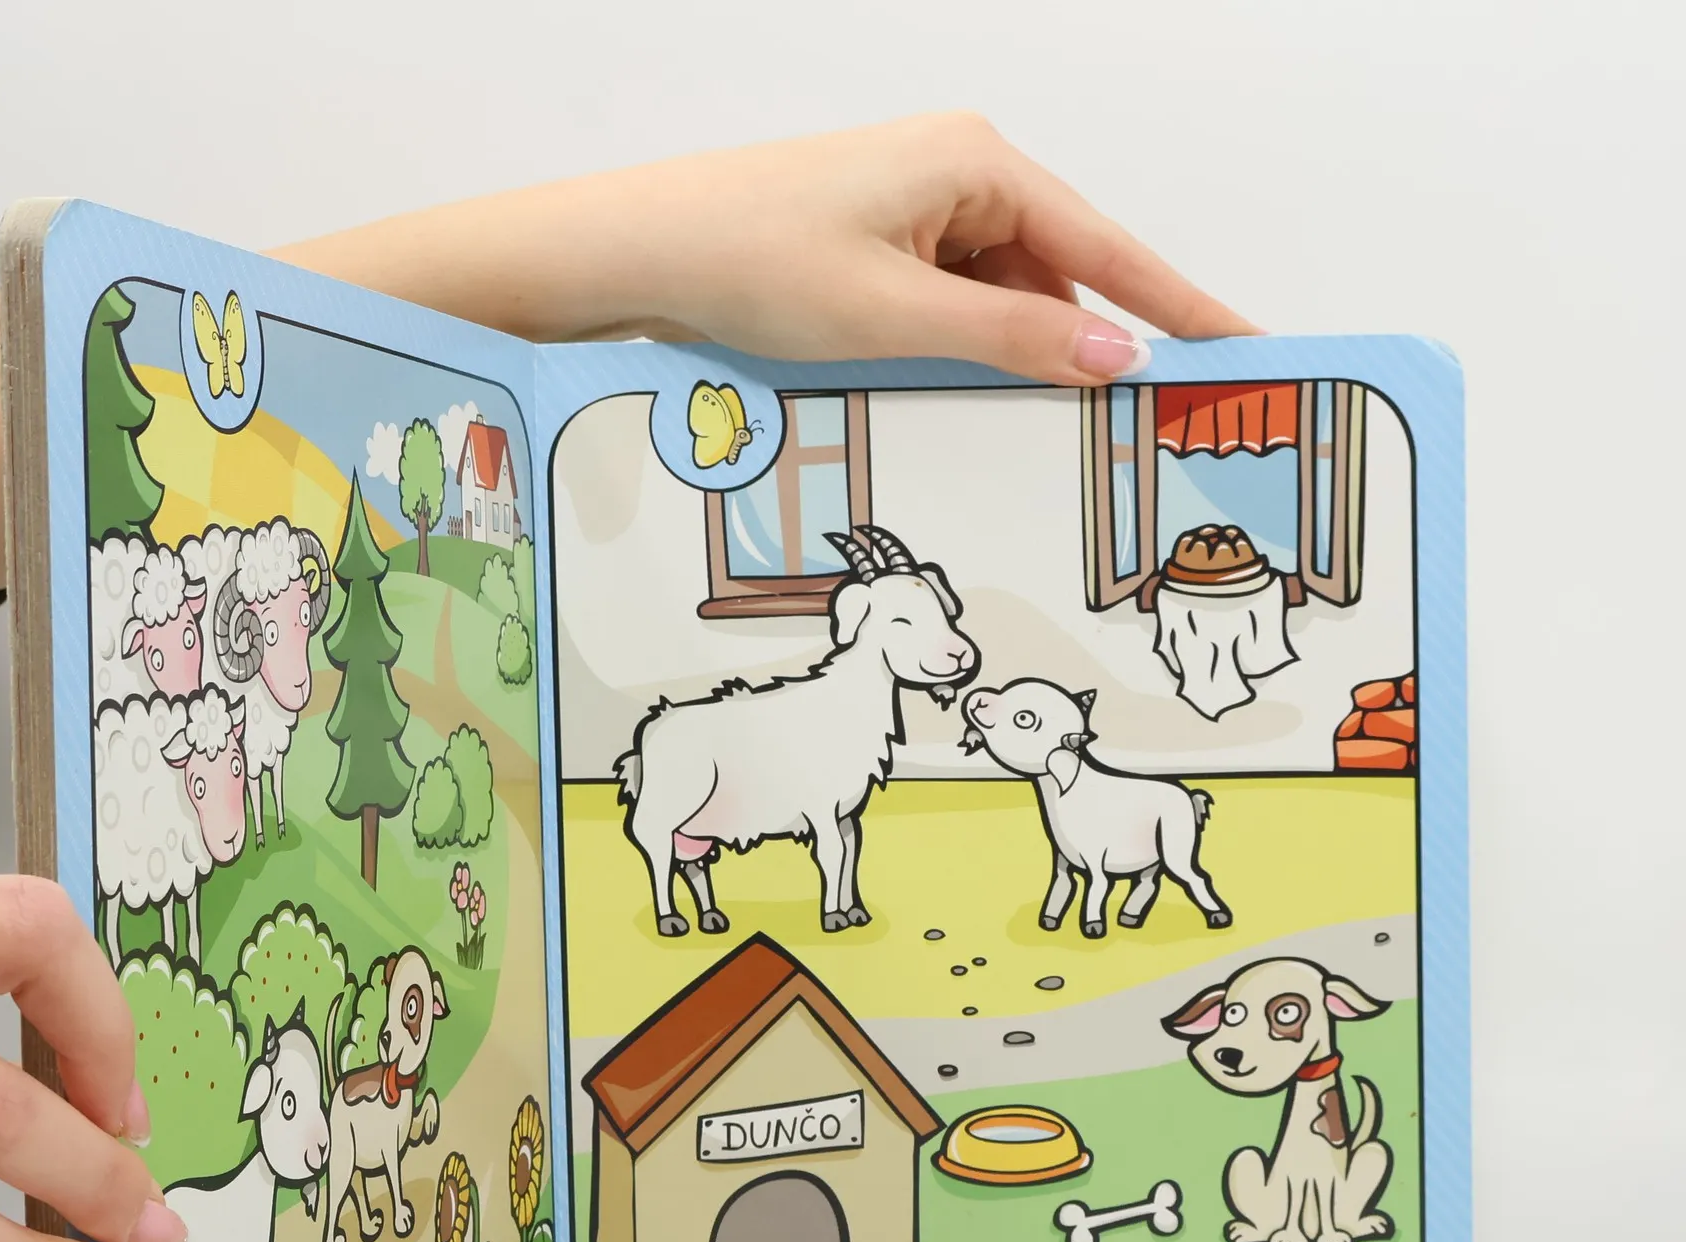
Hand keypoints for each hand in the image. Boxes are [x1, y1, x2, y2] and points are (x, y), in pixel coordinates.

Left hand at [279, 113, 1254, 382]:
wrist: (637, 252)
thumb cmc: (750, 259)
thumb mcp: (894, 313)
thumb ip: (1011, 339)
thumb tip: (1115, 357)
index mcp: (975, 165)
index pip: (1108, 248)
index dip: (1181, 306)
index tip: (1247, 347)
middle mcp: (956, 176)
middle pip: (1059, 277)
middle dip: (1088, 350)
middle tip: (1142, 429)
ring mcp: (916, 211)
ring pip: (1002, 302)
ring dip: (1016, 364)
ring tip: (1040, 433)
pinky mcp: (879, 249)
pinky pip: (953, 308)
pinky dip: (966, 357)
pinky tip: (963, 404)